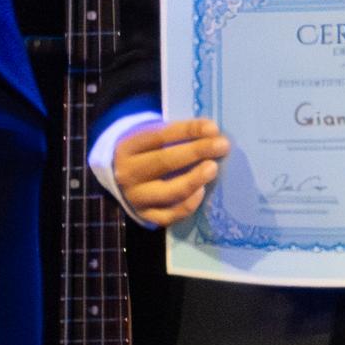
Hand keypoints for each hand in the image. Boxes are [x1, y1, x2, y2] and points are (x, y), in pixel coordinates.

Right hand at [111, 116, 225, 228]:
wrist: (122, 180)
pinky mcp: (145, 216)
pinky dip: (188, 205)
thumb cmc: (147, 153)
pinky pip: (170, 215)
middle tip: (222, 146)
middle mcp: (128, 174)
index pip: (159, 136)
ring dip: (195, 179)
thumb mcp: (153, 139)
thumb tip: (212, 132)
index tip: (213, 128)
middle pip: (164, 162)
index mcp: (127, 148)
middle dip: (197, 152)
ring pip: (169, 191)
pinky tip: (202, 191)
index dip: (188, 131)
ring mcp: (136, 198)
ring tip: (213, 168)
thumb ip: (178, 135)